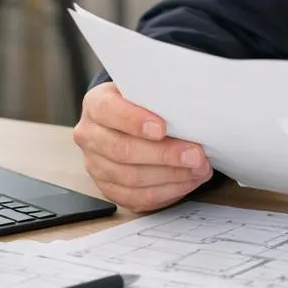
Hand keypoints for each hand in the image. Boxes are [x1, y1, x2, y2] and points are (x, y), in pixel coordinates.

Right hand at [72, 82, 211, 211]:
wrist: (126, 120)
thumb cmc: (141, 103)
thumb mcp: (145, 90)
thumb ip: (158, 98)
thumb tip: (190, 113)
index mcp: (95, 105)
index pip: (109, 111)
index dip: (135, 121)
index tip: (162, 128)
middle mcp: (90, 136)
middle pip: (122, 150)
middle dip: (164, 155)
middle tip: (195, 155)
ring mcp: (95, 165)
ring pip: (131, 178)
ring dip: (171, 176)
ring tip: (198, 170)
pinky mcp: (107, 188)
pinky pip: (136, 197)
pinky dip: (166, 192)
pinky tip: (187, 182)